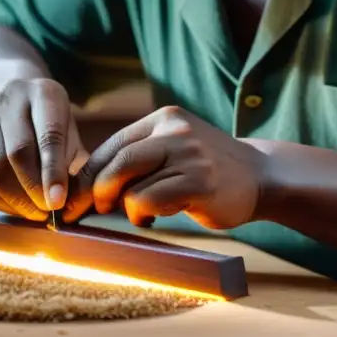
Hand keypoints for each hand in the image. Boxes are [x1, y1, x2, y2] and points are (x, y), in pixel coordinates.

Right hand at [0, 78, 88, 219]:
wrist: (14, 102)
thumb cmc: (50, 126)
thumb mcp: (70, 134)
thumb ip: (74, 163)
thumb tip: (74, 203)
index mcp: (43, 93)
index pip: (48, 135)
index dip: (53, 172)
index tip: (58, 202)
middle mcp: (9, 100)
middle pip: (18, 154)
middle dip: (34, 191)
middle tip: (48, 212)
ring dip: (18, 202)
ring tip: (36, 212)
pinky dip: (2, 202)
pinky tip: (17, 205)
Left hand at [65, 106, 267, 229]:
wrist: (262, 176)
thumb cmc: (209, 169)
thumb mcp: (176, 147)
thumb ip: (141, 155)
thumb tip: (88, 184)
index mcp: (165, 118)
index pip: (112, 145)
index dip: (89, 174)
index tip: (74, 197)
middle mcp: (175, 131)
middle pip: (116, 162)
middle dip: (96, 191)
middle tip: (94, 210)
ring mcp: (188, 155)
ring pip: (130, 184)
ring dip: (125, 206)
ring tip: (141, 213)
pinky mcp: (199, 182)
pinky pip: (149, 200)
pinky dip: (142, 214)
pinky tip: (155, 218)